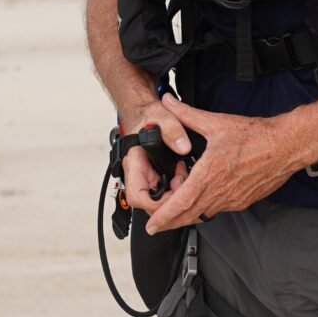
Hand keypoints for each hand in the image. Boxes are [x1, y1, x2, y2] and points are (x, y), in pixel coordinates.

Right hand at [118, 97, 193, 213]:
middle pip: (148, 202)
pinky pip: (162, 189)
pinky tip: (182, 175)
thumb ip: (173, 130)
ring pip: (156, 198)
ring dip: (173, 194)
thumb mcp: (164, 117)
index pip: (138, 197)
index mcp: (134, 163)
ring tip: (183, 177)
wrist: (146, 113)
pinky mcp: (153, 174)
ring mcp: (145, 175)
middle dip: (169, 199)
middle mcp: (137, 173)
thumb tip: (183, 147)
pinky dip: (175, 187)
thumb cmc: (149, 115)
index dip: (156, 203)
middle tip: (183, 183)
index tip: (174, 195)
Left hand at [144, 94, 303, 233]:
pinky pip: (219, 209)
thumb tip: (168, 102)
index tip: (151, 225)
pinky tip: (204, 195)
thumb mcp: (217, 123)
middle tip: (156, 224)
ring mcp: (233, 199)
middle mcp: (221, 192)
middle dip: (170, 221)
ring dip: (188, 212)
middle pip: (189, 216)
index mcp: (210, 174)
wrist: (286, 146)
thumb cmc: (256, 136)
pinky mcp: (243, 201)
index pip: (181, 203)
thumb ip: (187, 114)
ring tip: (178, 203)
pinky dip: (206, 207)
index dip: (163, 216)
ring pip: (203, 214)